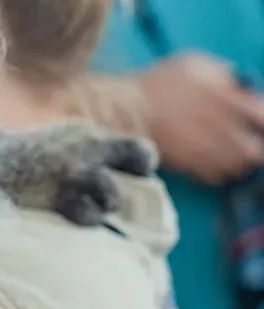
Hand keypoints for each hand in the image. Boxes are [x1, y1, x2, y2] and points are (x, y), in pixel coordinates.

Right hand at [140, 53, 263, 185]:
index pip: (263, 116)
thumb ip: (225, 75)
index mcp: (225, 99)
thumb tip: (245, 88)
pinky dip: (222, 172)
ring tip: (236, 154)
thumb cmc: (159, 83)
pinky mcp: (189, 166)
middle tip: (251, 141)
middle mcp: (219, 128)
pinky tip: (217, 162)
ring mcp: (204, 150)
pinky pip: (216, 177)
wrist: (127, 110)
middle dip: (256, 145)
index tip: (258, 120)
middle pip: (255, 149)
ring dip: (241, 161)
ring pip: (238, 166)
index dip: (263, 120)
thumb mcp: (196, 64)